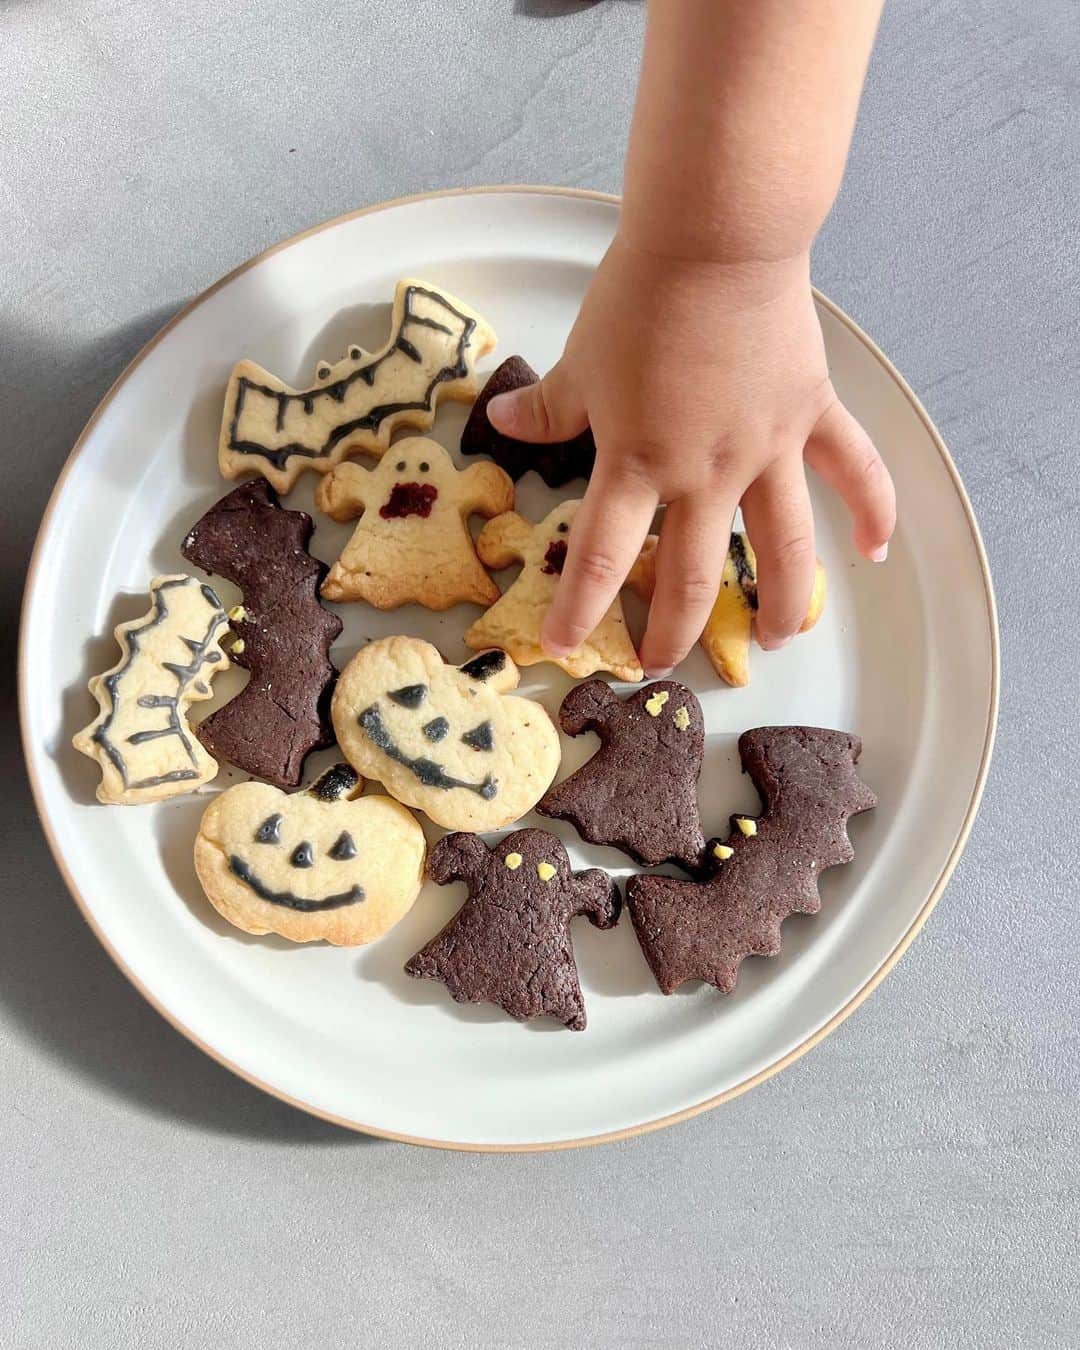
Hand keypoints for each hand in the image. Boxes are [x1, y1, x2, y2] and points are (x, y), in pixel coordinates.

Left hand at [486, 237, 894, 675]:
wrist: (716, 240)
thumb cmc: (640, 297)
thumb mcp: (581, 359)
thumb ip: (547, 408)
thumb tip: (502, 425)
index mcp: (638, 462)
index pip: (598, 556)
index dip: (578, 610)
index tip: (564, 649)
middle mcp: (704, 474)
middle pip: (689, 575)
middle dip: (673, 629)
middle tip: (662, 663)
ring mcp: (765, 451)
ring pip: (781, 549)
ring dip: (779, 603)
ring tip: (777, 642)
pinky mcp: (810, 415)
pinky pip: (852, 472)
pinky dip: (871, 510)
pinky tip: (874, 551)